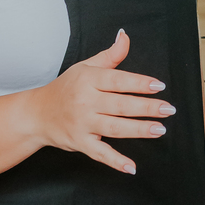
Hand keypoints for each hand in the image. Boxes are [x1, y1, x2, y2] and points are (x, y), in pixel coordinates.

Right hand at [28, 30, 172, 175]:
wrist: (36, 114)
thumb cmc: (64, 88)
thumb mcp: (85, 67)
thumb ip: (110, 56)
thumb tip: (125, 36)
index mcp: (88, 80)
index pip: (118, 81)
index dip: (139, 83)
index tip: (159, 86)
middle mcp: (85, 101)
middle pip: (120, 105)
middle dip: (146, 108)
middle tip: (168, 109)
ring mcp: (82, 124)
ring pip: (114, 128)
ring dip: (139, 130)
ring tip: (160, 129)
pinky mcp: (79, 142)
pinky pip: (99, 153)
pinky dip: (115, 161)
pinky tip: (131, 167)